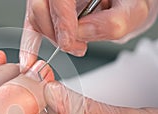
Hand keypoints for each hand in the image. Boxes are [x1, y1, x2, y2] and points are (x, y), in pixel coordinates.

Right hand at [19, 0, 157, 71]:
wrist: (122, 5)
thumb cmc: (126, 4)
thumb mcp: (132, 11)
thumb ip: (111, 22)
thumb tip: (80, 34)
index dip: (61, 21)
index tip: (68, 42)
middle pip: (40, 8)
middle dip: (55, 34)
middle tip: (74, 46)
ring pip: (35, 16)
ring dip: (49, 38)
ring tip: (70, 44)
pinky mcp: (45, 9)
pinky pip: (31, 25)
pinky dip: (29, 45)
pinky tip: (28, 61)